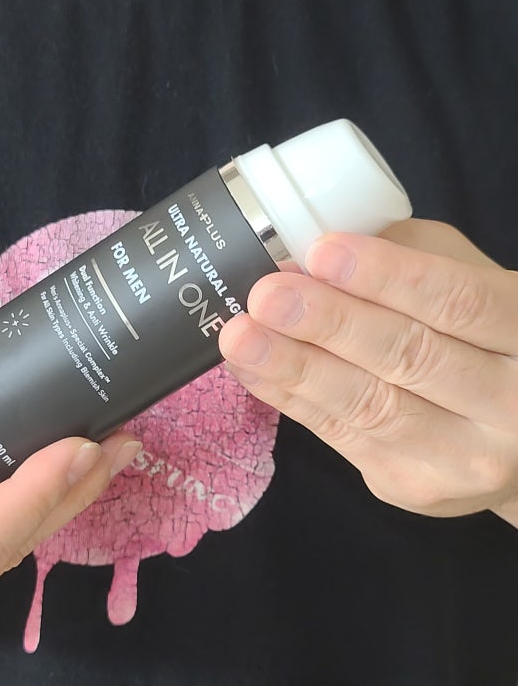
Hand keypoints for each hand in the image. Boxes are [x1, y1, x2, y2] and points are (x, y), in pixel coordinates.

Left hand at [219, 219, 517, 527]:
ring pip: (367, 404)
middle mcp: (509, 404)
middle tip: (266, 295)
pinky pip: (337, 434)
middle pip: (408, 356)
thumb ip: (408, 256)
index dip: (389, 277)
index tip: (321, 252)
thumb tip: (311, 247)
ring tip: (241, 336)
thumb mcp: (465, 280)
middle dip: (329, 323)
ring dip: (294, 366)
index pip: (459, 301)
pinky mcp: (411, 485)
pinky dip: (287, 397)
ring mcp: (462, 457)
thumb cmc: (477, 339)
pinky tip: (249, 368)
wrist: (508, 441)